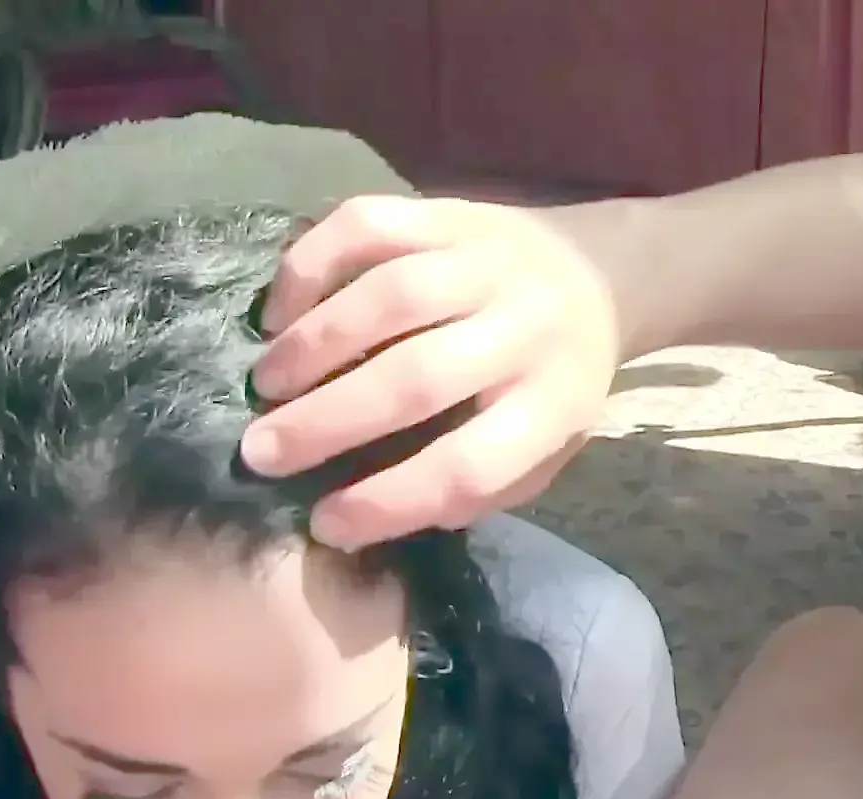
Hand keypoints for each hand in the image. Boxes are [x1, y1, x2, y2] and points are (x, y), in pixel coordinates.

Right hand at [243, 195, 625, 546]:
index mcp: (554, 406)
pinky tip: (279, 313)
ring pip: (390, 297)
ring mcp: (488, 261)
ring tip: (267, 384)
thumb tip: (377, 512)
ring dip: (312, 345)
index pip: (467, 465)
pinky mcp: (449, 212)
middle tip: (261, 453)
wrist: (600, 276)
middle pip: (416, 379)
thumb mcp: (544, 452)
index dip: (389, 501)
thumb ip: (477, 487)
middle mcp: (527, 329)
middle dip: (326, 423)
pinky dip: (310, 266)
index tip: (325, 522)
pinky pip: (368, 227)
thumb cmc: (554, 384)